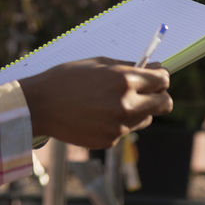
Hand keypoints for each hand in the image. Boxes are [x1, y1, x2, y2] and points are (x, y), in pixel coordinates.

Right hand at [18, 57, 171, 149]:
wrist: (40, 106)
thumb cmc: (67, 78)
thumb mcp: (98, 63)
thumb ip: (129, 66)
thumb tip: (154, 67)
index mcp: (125, 80)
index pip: (162, 80)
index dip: (160, 76)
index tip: (155, 75)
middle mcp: (127, 104)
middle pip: (165, 104)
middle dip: (159, 95)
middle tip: (147, 91)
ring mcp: (119, 126)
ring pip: (147, 118)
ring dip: (139, 110)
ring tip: (114, 102)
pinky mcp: (110, 141)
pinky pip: (126, 130)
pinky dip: (119, 122)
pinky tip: (98, 114)